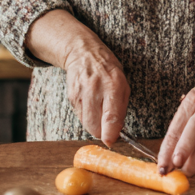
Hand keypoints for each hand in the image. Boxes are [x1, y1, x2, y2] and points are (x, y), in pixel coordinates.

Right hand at [25, 9, 129, 143]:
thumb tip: (118, 132)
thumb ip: (121, 109)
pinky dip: (88, 118)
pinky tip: (92, 107)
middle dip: (104, 132)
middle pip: (95, 126)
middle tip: (109, 127)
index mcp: (114, 86)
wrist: (84, 54)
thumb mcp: (124, 85)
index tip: (112, 141)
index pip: (111, 117)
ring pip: (87, 124)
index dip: (111, 134)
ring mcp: (81, 94)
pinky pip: (80, 117)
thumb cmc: (109, 70)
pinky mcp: (71, 98)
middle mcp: (96, 90)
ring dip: (95, 126)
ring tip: (101, 113)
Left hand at [157, 35, 194, 176]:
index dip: (167, 150)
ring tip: (188, 169)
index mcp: (192, 102)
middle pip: (193, 133)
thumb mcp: (189, 103)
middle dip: (183, 152)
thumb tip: (168, 155)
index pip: (176, 129)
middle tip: (174, 167)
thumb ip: (180, 126)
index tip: (162, 165)